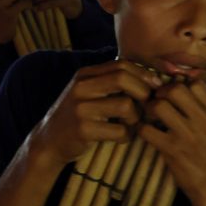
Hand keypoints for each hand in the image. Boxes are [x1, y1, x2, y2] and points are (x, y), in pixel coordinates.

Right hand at [30, 60, 162, 166]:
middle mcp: (81, 87)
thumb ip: (111, 81)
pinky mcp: (83, 130)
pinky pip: (120, 130)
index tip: (157, 85)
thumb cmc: (78, 116)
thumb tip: (151, 75)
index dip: (144, 73)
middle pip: (123, 79)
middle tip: (148, 106)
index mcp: (85, 75)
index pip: (122, 64)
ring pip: (125, 105)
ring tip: (132, 124)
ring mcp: (80, 108)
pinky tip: (122, 137)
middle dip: (144, 92)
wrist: (48, 141)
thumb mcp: (89, 92)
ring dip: (136, 117)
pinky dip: (128, 135)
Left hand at [140, 81, 205, 205]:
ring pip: (160, 106)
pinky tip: (146, 133)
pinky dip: (142, 129)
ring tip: (150, 117)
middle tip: (157, 102)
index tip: (172, 94)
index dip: (180, 85)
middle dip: (161, 93)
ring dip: (150, 109)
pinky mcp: (173, 150)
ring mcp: (188, 135)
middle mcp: (204, 120)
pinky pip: (147, 130)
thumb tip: (185, 88)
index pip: (195, 83)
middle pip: (176, 89)